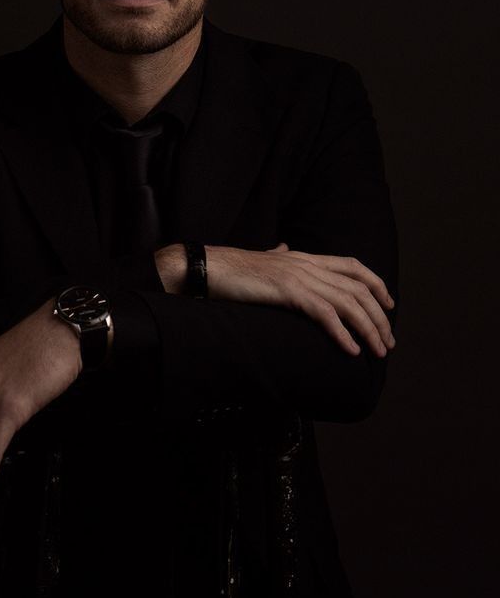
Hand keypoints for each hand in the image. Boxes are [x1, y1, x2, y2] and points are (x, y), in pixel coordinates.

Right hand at [155, 242, 394, 357]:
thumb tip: (283, 246)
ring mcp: (299, 276)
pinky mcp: (288, 292)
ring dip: (367, 329)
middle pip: (358, 289)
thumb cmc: (233, 270)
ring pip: (347, 303)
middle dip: (378, 317)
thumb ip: (278, 254)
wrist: (210, 269)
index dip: (376, 284)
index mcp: (304, 257)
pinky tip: (351, 350)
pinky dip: (342, 333)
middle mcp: (308, 264)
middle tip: (386, 342)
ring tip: (376, 351)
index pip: (353, 266)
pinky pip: (325, 313)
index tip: (388, 306)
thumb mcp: (262, 259)